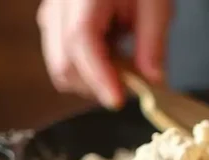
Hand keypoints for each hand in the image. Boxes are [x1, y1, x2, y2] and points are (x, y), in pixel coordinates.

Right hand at [37, 0, 172, 107]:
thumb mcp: (156, 4)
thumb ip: (153, 42)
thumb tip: (152, 81)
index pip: (81, 38)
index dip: (98, 75)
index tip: (118, 100)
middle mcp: (60, 1)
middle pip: (64, 60)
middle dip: (97, 84)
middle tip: (132, 86)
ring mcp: (52, 11)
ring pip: (60, 66)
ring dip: (92, 80)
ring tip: (122, 66)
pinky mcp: (54, 21)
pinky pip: (62, 59)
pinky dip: (86, 70)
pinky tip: (110, 58)